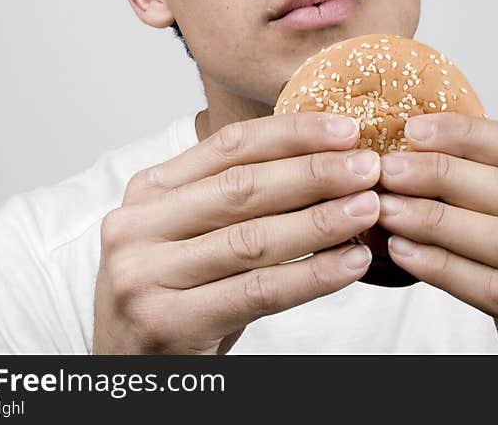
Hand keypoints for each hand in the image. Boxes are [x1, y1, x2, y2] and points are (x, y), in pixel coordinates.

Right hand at [92, 113, 380, 353]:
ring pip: (253, 239)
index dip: (292, 134)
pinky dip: (311, 276)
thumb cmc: (174, 291)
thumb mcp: (191, 231)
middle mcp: (138, 226)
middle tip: (367, 167)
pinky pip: (257, 292)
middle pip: (243, 188)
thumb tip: (328, 158)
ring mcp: (145, 275)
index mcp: (149, 190)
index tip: (345, 129)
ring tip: (368, 209)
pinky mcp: (167, 323)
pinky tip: (350, 263)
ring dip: (321, 222)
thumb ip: (237, 196)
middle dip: (314, 174)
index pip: (230, 146)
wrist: (130, 368)